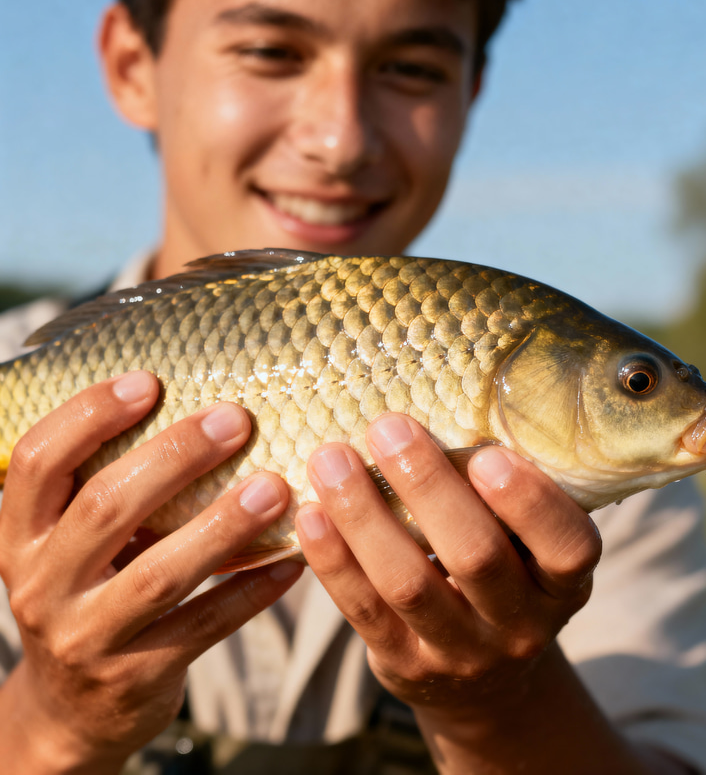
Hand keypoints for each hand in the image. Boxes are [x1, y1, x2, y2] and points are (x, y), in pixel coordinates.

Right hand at [0, 372, 302, 772]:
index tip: (149, 382)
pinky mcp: (138, 675)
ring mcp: (88, 636)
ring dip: (222, 526)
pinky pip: (205, 626)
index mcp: (23, 537)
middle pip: (105, 509)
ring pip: (159, 575)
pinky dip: (252, 590)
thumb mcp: (71, 546)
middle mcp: (43, 585)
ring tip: (275, 487)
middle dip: (175, 457)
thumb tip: (197, 411)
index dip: (88, 415)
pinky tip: (292, 559)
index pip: (40, 462)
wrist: (71, 710)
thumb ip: (108, 491)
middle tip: (236, 420)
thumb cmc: (88, 595)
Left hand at [296, 412, 600, 715]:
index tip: (487, 455)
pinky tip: (311, 515)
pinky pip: (364, 610)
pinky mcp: (404, 665)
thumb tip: (442, 406)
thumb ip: (501, 499)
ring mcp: (461, 652)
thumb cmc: (503, 579)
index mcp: (563, 583)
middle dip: (427, 486)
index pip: (568, 548)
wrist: (483, 679)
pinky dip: (334, 559)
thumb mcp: (526, 547)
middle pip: (476, 557)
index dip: (530, 503)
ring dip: (364, 515)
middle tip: (387, 427)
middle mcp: (521, 625)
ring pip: (407, 583)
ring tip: (331, 459)